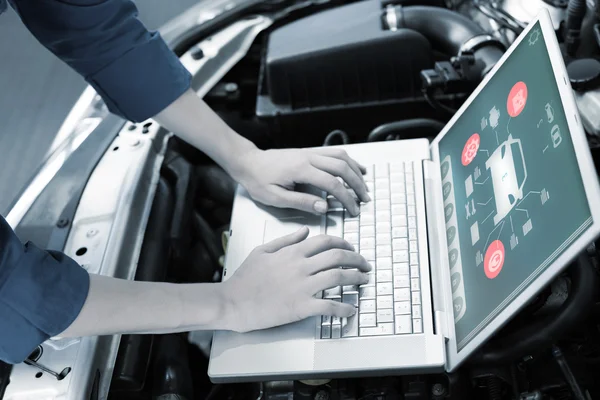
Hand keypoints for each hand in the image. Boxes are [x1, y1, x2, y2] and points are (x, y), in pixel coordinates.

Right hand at [220, 227, 371, 332]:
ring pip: (338, 277)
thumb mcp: (263, 251)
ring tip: (363, 280)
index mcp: (292, 252)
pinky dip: (343, 308)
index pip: (325, 241)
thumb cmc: (244, 278)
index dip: (344, 243)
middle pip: (337, 256)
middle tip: (364, 264)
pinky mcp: (301, 307)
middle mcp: (300, 266)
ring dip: (355, 278)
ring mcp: (302, 286)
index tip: (351, 248)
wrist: (232, 301)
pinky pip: (329, 305)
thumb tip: (305, 231)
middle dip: (356, 259)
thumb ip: (286, 240)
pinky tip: (351, 310)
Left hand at [230, 147, 370, 215]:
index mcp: (301, 170)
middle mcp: (308, 157)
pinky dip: (349, 161)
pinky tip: (356, 169)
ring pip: (341, 157)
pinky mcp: (309, 152)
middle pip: (342, 168)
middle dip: (356, 185)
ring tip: (364, 186)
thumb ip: (301, 202)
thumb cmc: (258, 181)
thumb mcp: (276, 198)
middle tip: (364, 200)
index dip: (346, 198)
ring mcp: (310, 152)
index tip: (353, 210)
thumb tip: (324, 207)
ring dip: (356, 171)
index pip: (332, 184)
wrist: (248, 163)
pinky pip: (334, 153)